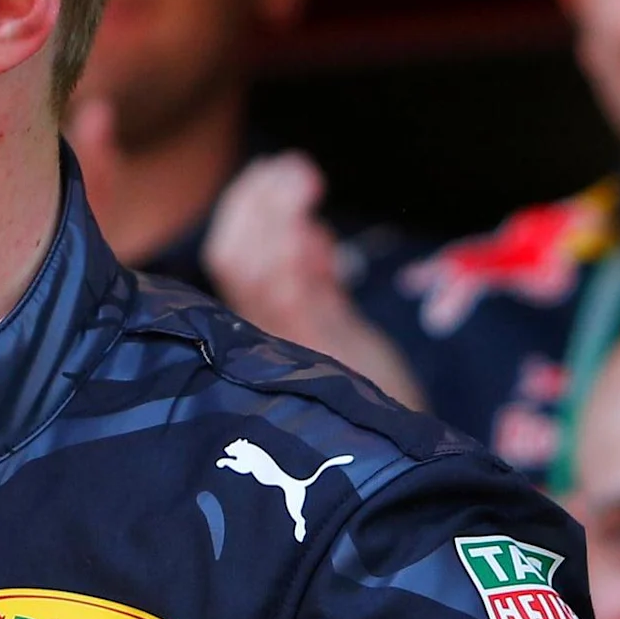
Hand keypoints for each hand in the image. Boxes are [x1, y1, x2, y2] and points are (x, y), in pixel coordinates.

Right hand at [200, 153, 424, 408]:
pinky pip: (288, 292)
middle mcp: (261, 333)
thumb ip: (314, 276)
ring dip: (276, 212)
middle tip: (292, 168)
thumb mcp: (332, 321)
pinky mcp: (316, 350)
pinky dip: (293, 248)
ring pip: (255, 268)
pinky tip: (312, 223)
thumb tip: (304, 225)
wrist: (390, 450)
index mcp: (258, 324)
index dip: (242, 207)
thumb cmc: (367, 386)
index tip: (270, 167)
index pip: (229, 256)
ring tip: (302, 179)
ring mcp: (286, 341)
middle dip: (255, 199)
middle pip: (231, 256)